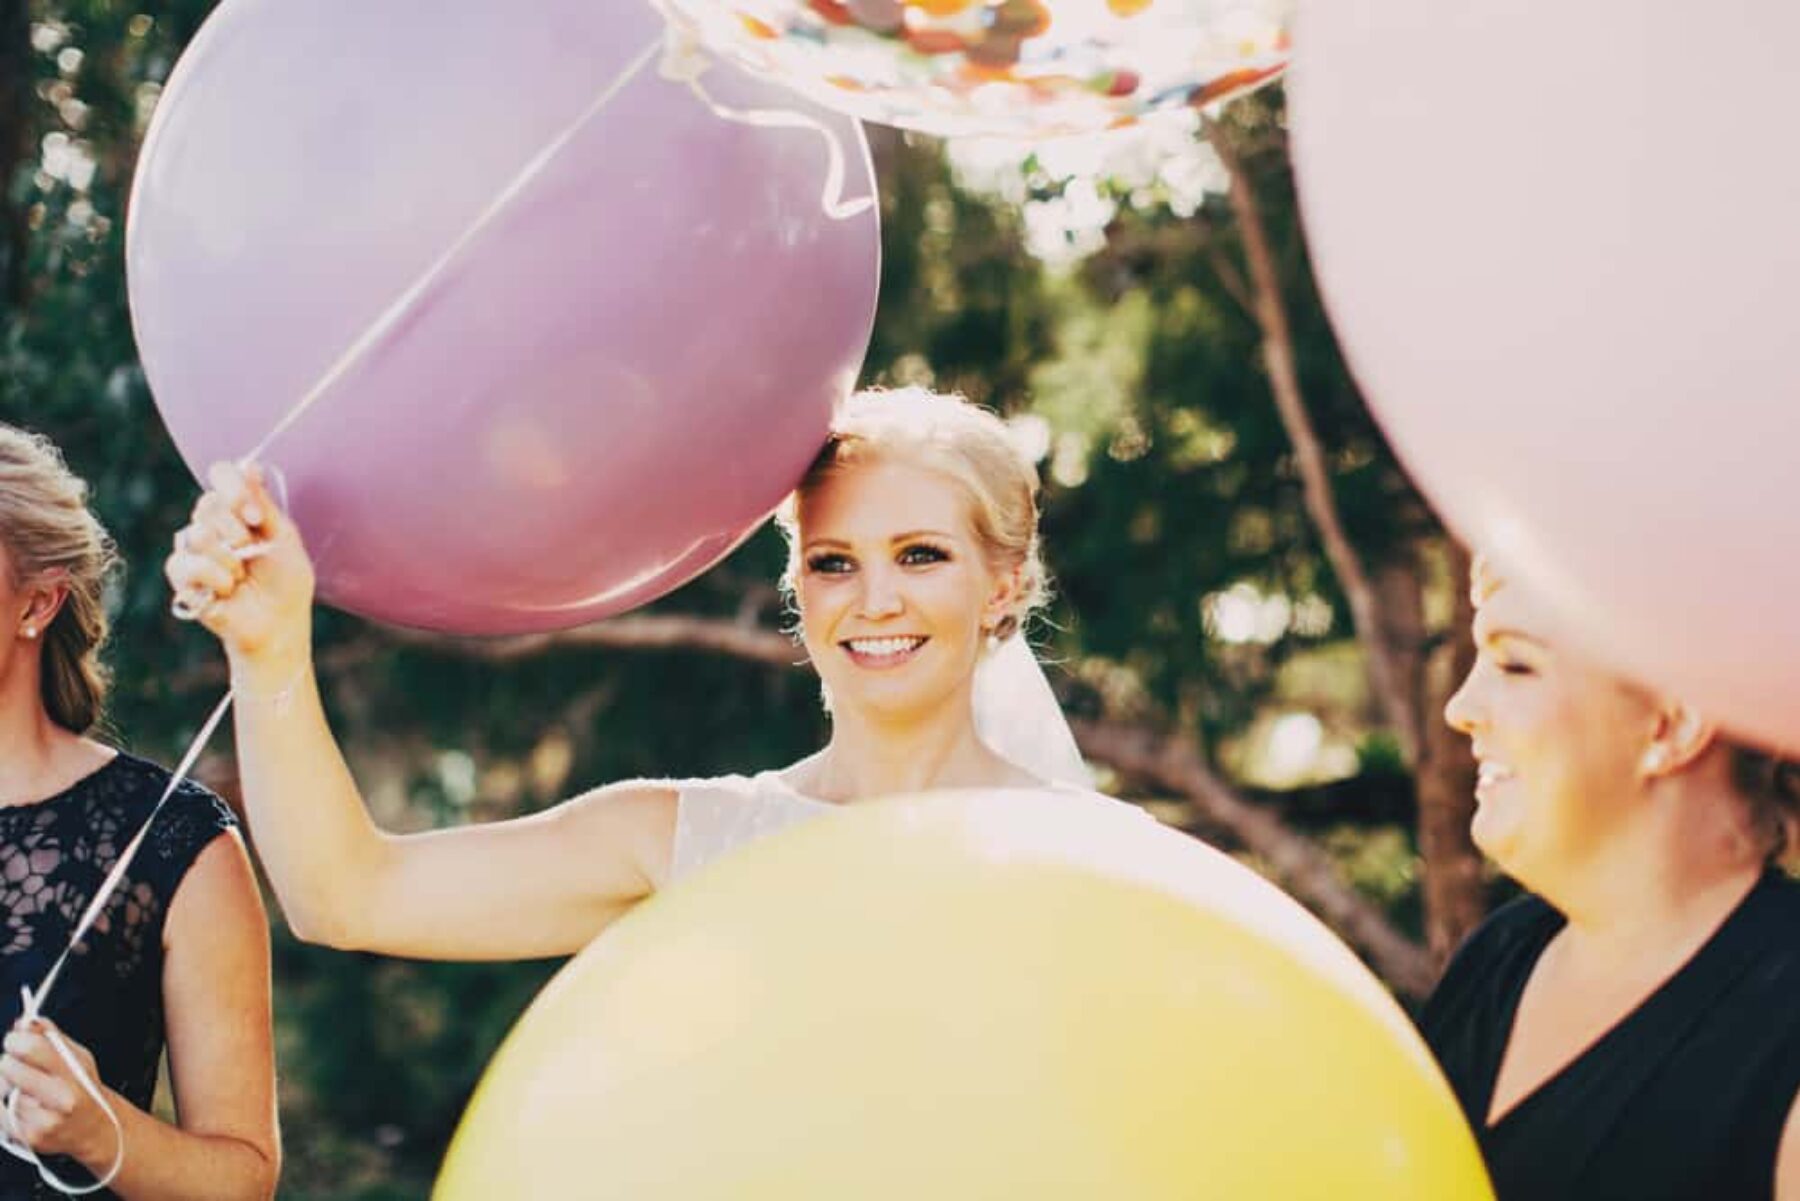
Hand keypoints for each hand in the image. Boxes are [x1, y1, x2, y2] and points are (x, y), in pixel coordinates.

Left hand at [0, 1018, 118, 1167]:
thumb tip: (25, 1022)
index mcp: (75, 1073)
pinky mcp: (29, 1137)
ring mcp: (43, 1120)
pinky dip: (3, 1106)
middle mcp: (60, 1098)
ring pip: (2, 1091)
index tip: (14, 1040)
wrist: (96, 1129)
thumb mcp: (80, 1057)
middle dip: (9, 1062)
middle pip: (9, 1068)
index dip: (16, 1040)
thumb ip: (52, 1038)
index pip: (31, 1049)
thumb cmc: (86, 1090)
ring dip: (7, 1086)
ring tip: (26, 1089)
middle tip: (18, 1063)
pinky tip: (21, 1105)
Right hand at [165, 461, 315, 672]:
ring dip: (229, 560)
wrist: (277, 623)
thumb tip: (251, 465)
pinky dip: (215, 579)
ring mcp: (193, 547)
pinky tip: (227, 590)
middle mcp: (212, 522)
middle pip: (207, 503)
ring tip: (241, 576)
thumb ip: (264, 504)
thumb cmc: (286, 582)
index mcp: (239, 509)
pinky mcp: (180, 574)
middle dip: (238, 532)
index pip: (222, 474)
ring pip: (196, 534)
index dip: (235, 490)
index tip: (257, 517)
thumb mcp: (283, 538)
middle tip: (252, 553)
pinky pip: (186, 564)